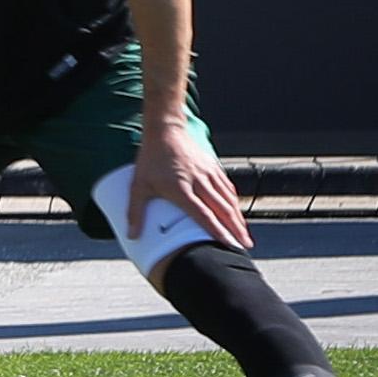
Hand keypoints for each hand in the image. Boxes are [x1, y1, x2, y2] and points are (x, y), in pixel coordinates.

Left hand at [133, 116, 249, 252]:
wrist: (165, 131)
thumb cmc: (150, 159)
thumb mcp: (138, 185)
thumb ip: (135, 212)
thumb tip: (132, 235)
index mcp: (181, 189)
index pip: (204, 214)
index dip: (218, 231)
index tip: (229, 244)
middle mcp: (199, 182)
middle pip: (222, 209)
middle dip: (236, 229)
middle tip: (245, 245)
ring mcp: (209, 174)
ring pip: (229, 199)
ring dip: (238, 218)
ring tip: (245, 234)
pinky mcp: (214, 167)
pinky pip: (228, 188)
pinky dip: (234, 202)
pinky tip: (237, 211)